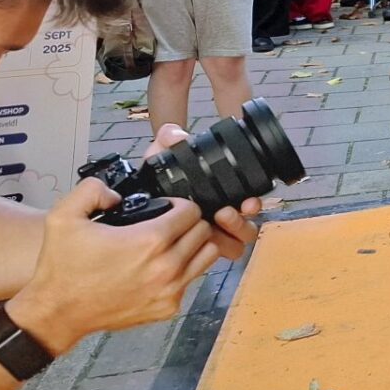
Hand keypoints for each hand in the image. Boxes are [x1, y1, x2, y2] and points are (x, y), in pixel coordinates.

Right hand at [8, 179, 222, 356]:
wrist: (57, 312)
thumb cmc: (62, 266)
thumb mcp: (64, 216)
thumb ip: (93, 190)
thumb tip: (117, 194)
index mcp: (150, 241)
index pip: (191, 212)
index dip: (180, 204)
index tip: (167, 207)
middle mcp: (167, 267)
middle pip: (204, 233)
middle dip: (190, 223)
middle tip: (170, 224)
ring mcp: (171, 290)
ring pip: (207, 257)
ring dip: (194, 246)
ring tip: (171, 244)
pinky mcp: (168, 308)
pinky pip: (191, 282)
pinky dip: (183, 271)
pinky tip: (160, 267)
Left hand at [142, 126, 259, 259]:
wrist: (136, 207)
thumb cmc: (154, 184)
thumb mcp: (160, 157)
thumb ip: (168, 139)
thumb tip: (178, 136)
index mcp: (219, 192)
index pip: (248, 197)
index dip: (253, 200)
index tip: (247, 201)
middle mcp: (223, 213)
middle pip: (249, 222)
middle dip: (241, 220)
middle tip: (225, 213)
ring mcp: (216, 234)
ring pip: (241, 240)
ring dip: (234, 231)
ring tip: (218, 223)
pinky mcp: (205, 249)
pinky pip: (226, 253)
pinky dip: (221, 248)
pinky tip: (206, 241)